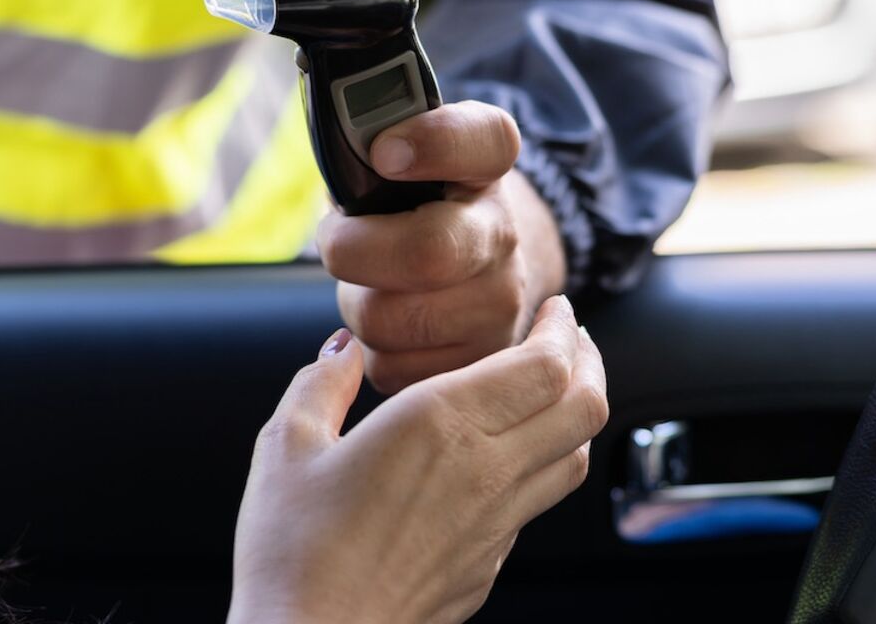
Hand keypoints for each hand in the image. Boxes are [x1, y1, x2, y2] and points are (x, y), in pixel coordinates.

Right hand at [229, 297, 606, 623]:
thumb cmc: (292, 552)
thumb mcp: (287, 446)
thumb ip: (321, 384)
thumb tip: (341, 351)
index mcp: (440, 423)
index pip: (545, 364)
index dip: (562, 329)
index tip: (555, 309)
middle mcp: (485, 471)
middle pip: (584, 407)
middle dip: (588, 361)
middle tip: (570, 338)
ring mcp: (496, 525)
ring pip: (575, 457)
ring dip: (577, 413)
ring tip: (555, 391)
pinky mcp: (488, 565)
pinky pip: (538, 502)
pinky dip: (544, 463)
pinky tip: (508, 458)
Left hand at [320, 101, 566, 393]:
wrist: (475, 265)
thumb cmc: (414, 203)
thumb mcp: (402, 152)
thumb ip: (368, 133)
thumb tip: (333, 147)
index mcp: (486, 164)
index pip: (485, 139)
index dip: (433, 143)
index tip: (385, 152)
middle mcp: (505, 234)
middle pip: (425, 252)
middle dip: (353, 251)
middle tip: (338, 242)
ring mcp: (502, 305)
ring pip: (391, 320)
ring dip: (357, 304)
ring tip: (371, 284)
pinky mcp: (479, 363)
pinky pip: (390, 367)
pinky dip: (371, 350)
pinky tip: (389, 323)